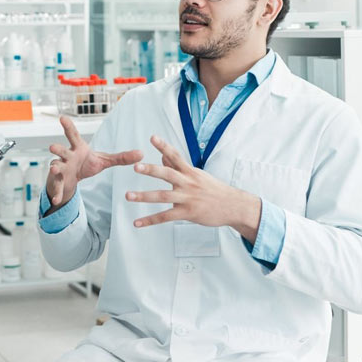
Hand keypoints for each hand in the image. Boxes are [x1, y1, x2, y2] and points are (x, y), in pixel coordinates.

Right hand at [45, 116, 141, 212]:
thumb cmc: (86, 164)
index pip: (73, 135)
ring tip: (54, 168)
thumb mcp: (104, 161)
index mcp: (78, 148)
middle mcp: (67, 157)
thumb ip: (121, 157)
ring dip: (55, 168)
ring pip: (56, 166)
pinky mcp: (58, 182)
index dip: (68, 126)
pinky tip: (57, 200)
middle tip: (52, 147)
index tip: (62, 118)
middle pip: (61, 151)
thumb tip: (141, 153)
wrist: (71, 179)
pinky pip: (58, 187)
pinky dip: (58, 193)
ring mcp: (61, 169)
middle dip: (57, 149)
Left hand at [126, 136, 261, 239]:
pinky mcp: (187, 213)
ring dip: (144, 196)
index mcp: (190, 172)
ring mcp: (187, 198)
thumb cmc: (214, 190)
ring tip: (128, 195)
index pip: (175, 156)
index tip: (152, 137)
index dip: (164, 146)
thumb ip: (178, 166)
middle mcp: (188, 183)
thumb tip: (163, 154)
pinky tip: (137, 223)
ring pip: (163, 196)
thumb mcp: (197, 175)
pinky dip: (150, 220)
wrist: (233, 206)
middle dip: (151, 170)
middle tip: (135, 166)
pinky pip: (165, 217)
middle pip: (167, 174)